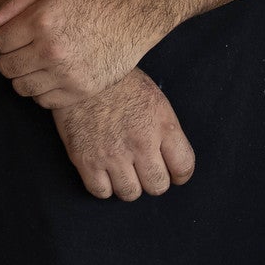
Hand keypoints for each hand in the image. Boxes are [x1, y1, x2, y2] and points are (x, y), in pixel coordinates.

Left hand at [0, 0, 160, 111]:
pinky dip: (41, 91)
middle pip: (6, 68)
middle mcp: (51, 51)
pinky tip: (50, 76)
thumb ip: (14, 6)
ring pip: (21, 88)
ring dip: (22, 77)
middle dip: (8, 59)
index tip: (9, 37)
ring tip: (35, 64)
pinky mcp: (81, 90)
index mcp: (41, 23)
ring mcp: (67, 74)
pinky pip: (44, 101)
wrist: (133, 15)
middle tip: (21, 51)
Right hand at [55, 69, 196, 199]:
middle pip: (157, 186)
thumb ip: (166, 131)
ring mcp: (112, 153)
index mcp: (162, 125)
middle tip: (144, 169)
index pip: (184, 167)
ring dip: (128, 184)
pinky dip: (103, 186)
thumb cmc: (120, 84)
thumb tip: (171, 161)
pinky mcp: (85, 159)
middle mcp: (140, 143)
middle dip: (153, 180)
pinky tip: (103, 171)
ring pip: (130, 193)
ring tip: (122, 169)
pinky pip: (101, 191)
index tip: (173, 173)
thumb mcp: (155, 100)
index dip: (180, 174)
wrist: (81, 70)